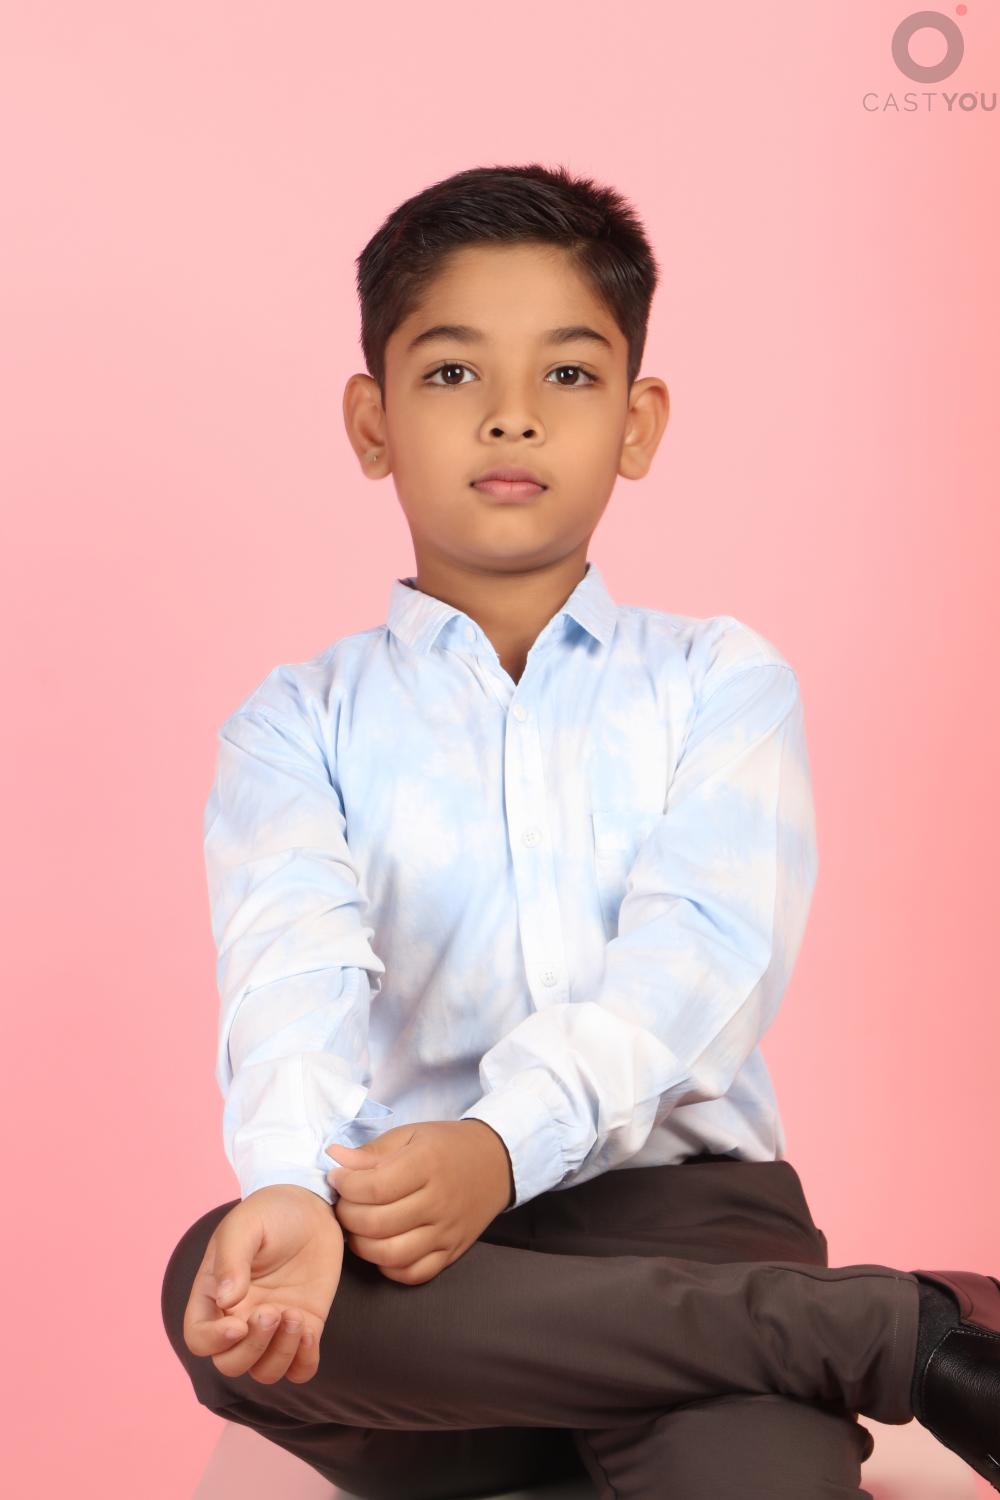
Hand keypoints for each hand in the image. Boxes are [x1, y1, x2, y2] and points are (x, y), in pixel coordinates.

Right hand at [181, 1184, 344, 1385]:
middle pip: (231, 1364)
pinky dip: (304, 1361)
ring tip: (296, 1316)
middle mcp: (239, 1318)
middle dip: (252, 1348)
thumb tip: (225, 1301)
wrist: (310, 1206)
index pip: (199, 1338)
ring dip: (279, 1354)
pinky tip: (310, 1330)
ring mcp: (273, 1327)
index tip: (239, 1322)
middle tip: (273, 1312)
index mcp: (214, 1296)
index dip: (215, 1341)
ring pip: (265, 1372)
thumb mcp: (245, 1226)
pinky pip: (300, 1368)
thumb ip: (232, 1260)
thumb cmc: (268, 1213)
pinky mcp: (305, 1327)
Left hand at [325, 1119, 512, 1284]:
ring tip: (357, 1227)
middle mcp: (439, 1201)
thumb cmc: (447, 1146)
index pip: (375, 1187)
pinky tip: (381, 1246)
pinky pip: (414, 1274)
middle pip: (378, 1223)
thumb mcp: (411, 1135)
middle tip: (343, 1203)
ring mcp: (447, 1232)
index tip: (338, 1178)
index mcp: (427, 1164)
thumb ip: (373, 1151)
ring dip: (362, 1245)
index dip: (346, 1186)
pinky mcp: (452, 1252)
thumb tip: (336, 1158)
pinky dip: (389, 1268)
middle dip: (347, 1215)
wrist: (496, 1162)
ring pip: (391, 1255)